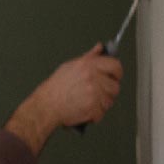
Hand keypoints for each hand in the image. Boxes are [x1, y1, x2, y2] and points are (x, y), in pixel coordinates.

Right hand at [4, 45, 123, 151]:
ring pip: (109, 101)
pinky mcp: (92, 107)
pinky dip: (94, 116)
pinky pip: (101, 113)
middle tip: (98, 95)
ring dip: (101, 105)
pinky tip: (85, 111)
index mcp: (88, 65)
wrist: (46, 105)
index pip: (115, 65)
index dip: (117, 73)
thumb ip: (89, 57)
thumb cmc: (55, 88)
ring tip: (89, 103)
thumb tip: (99, 48)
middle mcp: (92, 77)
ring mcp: (93, 93)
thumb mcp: (71, 66)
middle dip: (108, 93)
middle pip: (114, 86)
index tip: (115, 77)